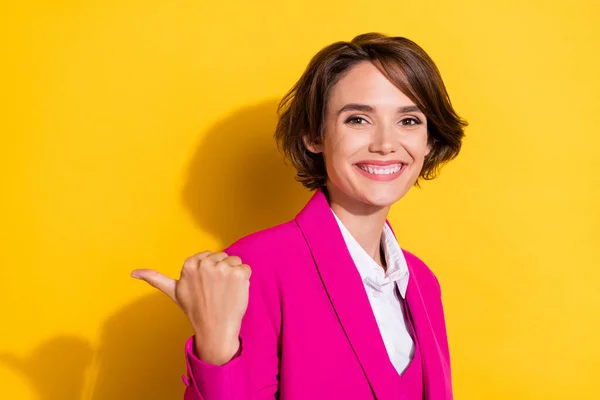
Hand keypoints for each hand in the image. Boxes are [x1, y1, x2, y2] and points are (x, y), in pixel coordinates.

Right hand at [131, 251, 250, 364]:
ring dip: (234, 276)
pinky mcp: (237, 274)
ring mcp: (221, 269)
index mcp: (189, 264)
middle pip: (223, 257)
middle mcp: (204, 264)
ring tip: (224, 293)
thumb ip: (155, 279)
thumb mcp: (173, 292)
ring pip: (236, 261)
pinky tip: (235, 293)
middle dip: (222, 272)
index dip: (210, 272)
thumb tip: (132, 272)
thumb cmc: (195, 310)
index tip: (204, 287)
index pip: (209, 256)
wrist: (214, 329)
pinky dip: (245, 280)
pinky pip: (246, 268)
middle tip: (215, 292)